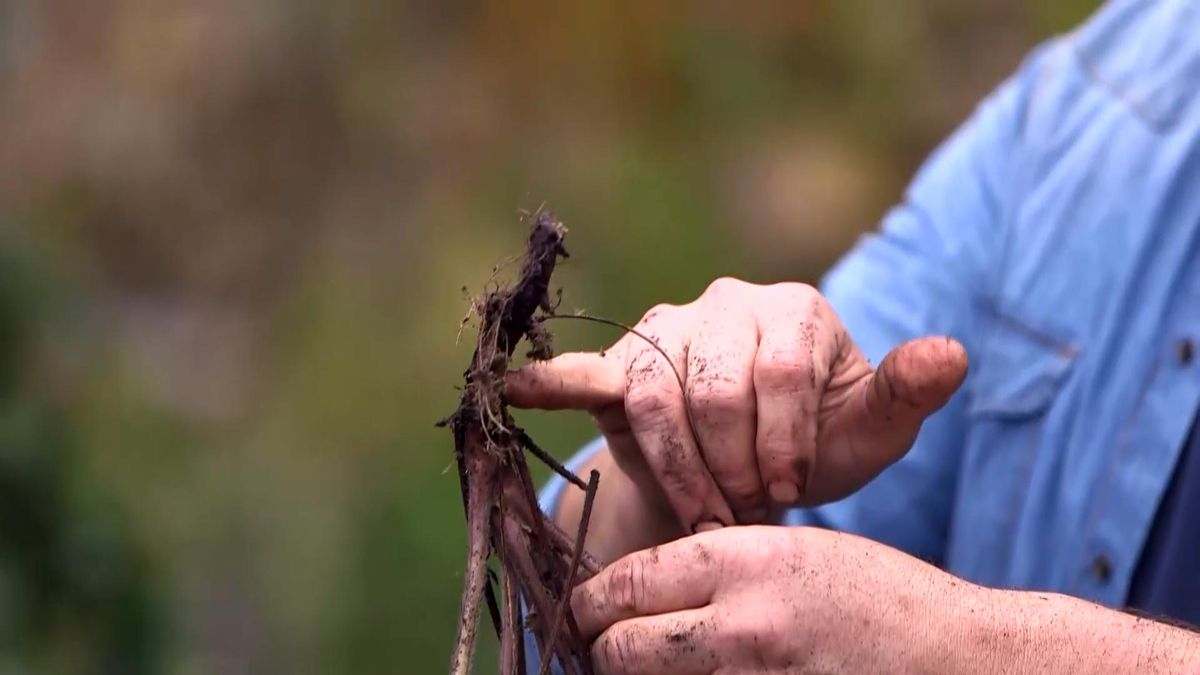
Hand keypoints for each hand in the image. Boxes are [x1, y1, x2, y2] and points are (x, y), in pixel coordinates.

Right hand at [506, 277, 966, 531]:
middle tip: (744, 513)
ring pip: (656, 393)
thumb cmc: (819, 443)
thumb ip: (905, 391)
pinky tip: (513, 391)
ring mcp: (667, 326)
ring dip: (677, 464)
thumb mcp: (870, 428)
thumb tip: (951, 353)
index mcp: (793, 307)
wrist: (757, 458)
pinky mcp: (621, 361)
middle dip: (731, 463)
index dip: (782, 442)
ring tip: (700, 509)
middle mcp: (725, 302)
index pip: (780, 371)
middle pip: (716, 386)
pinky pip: (584, 370)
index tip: (788, 497)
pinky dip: (550, 382)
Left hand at [570, 525, 969, 674]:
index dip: (589, 601)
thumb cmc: (878, 600)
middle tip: (612, 650)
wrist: (958, 660)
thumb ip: (713, 569)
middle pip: (618, 648)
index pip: (625, 581)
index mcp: (746, 562)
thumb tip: (632, 595)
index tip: (583, 612)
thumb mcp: (793, 554)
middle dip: (606, 650)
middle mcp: (743, 625)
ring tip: (661, 668)